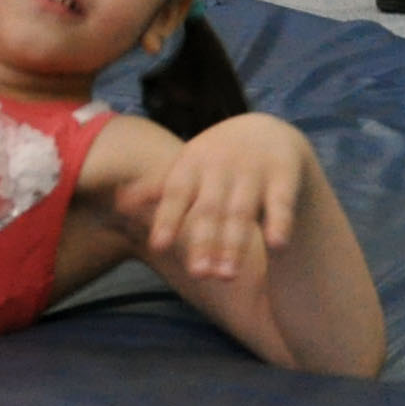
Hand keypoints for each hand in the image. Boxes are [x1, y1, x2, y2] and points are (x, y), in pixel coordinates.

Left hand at [134, 113, 310, 284]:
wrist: (266, 130)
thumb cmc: (216, 158)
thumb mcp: (187, 166)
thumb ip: (160, 189)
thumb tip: (121, 204)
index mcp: (192, 164)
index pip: (177, 194)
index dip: (168, 218)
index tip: (158, 246)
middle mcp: (220, 166)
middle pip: (210, 209)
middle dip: (204, 241)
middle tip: (198, 274)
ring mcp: (253, 170)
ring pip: (242, 211)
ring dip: (234, 243)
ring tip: (227, 275)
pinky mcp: (283, 176)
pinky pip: (281, 202)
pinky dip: (279, 222)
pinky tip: (277, 245)